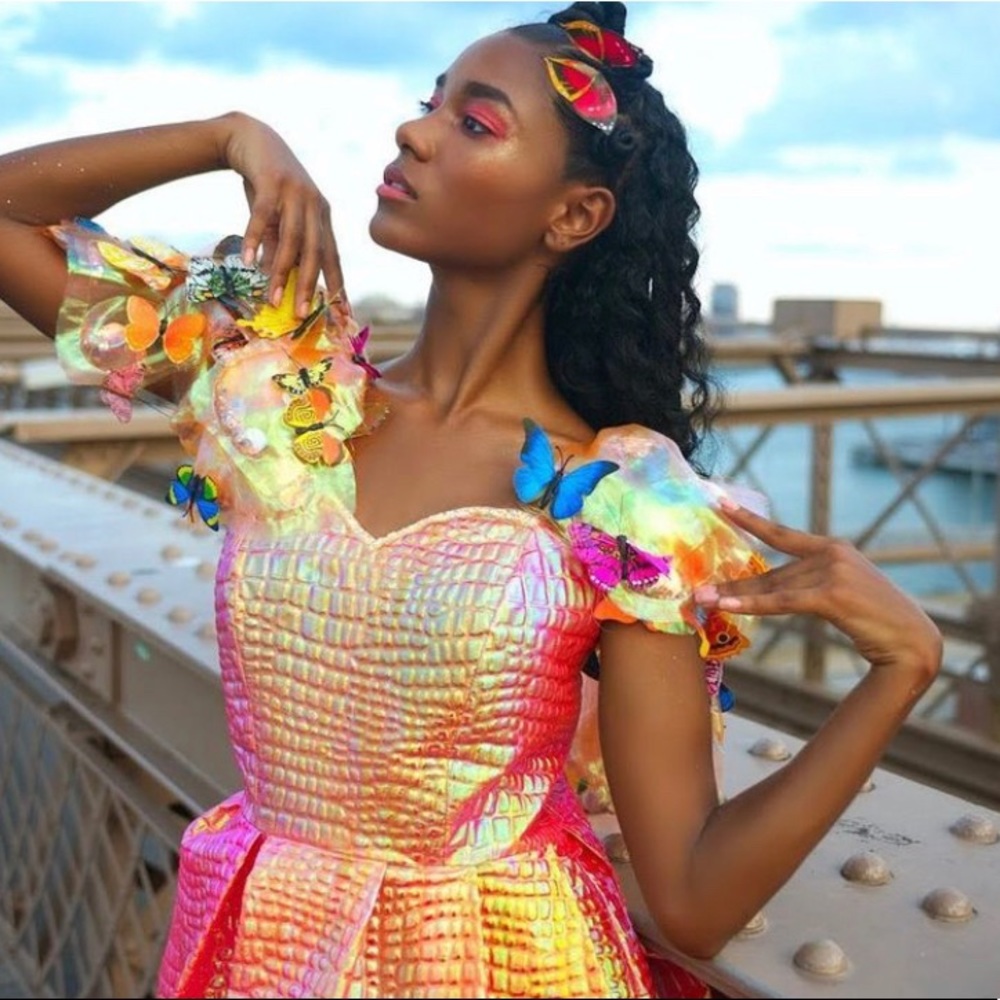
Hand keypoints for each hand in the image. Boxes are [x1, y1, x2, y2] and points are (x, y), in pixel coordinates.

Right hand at [220, 113, 343, 315]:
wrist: (250, 138)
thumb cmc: (267, 185)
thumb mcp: (278, 218)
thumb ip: (280, 245)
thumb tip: (277, 278)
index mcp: (322, 216)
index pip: (332, 256)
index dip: (336, 283)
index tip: (340, 311)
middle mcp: (315, 205)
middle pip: (315, 252)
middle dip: (309, 286)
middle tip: (302, 314)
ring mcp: (296, 192)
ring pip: (292, 238)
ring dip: (281, 271)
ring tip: (272, 298)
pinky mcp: (273, 181)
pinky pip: (264, 215)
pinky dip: (257, 238)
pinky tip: (249, 261)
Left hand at [693, 500, 942, 678]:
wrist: (912, 641)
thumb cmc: (875, 620)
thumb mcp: (838, 594)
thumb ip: (806, 585)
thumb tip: (765, 590)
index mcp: (833, 547)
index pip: (780, 532)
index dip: (748, 518)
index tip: (718, 501)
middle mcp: (832, 553)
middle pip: (771, 570)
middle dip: (734, 581)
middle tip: (697, 586)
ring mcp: (834, 571)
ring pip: (774, 587)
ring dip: (736, 595)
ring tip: (703, 598)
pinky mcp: (832, 594)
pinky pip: (783, 601)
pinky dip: (753, 603)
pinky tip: (727, 604)